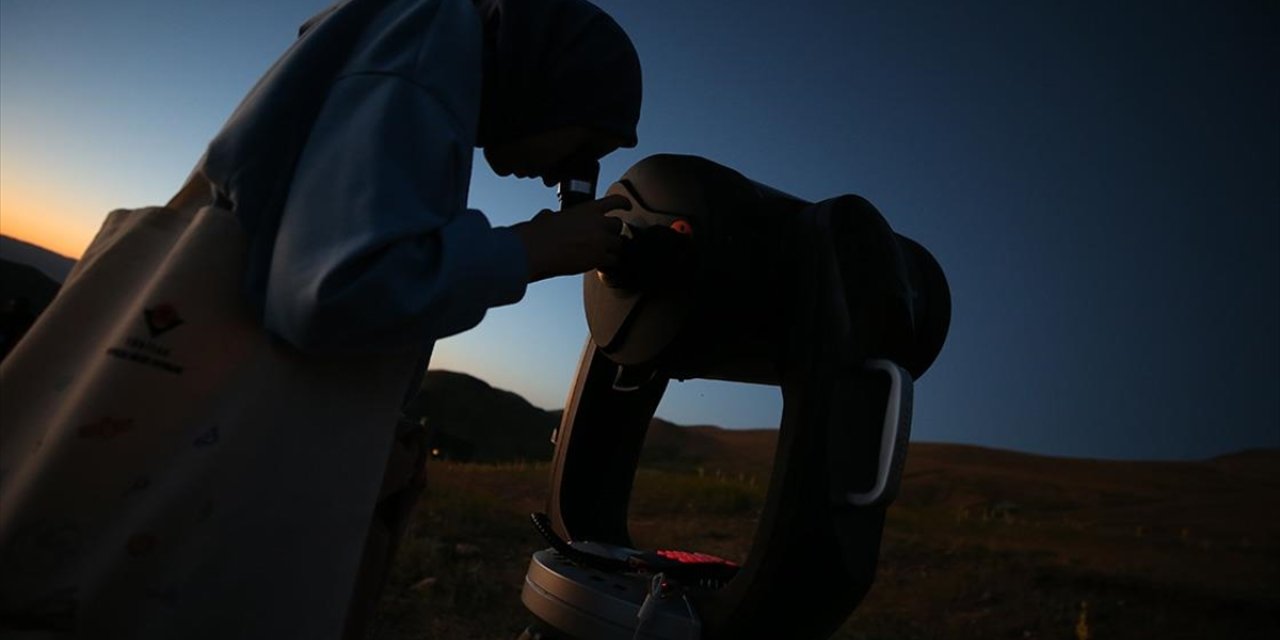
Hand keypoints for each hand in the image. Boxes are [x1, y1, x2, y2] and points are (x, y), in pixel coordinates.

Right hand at [510, 194, 632, 282]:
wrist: (536, 250)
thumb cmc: (538, 233)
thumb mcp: (548, 217)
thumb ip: (554, 216)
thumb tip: (547, 215)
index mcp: (588, 209)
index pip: (615, 201)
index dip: (624, 203)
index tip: (628, 206)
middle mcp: (598, 222)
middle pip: (618, 225)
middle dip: (613, 232)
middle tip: (605, 239)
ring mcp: (601, 240)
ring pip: (619, 244)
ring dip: (612, 249)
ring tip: (602, 254)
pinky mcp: (600, 257)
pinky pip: (613, 261)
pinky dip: (609, 264)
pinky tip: (601, 265)